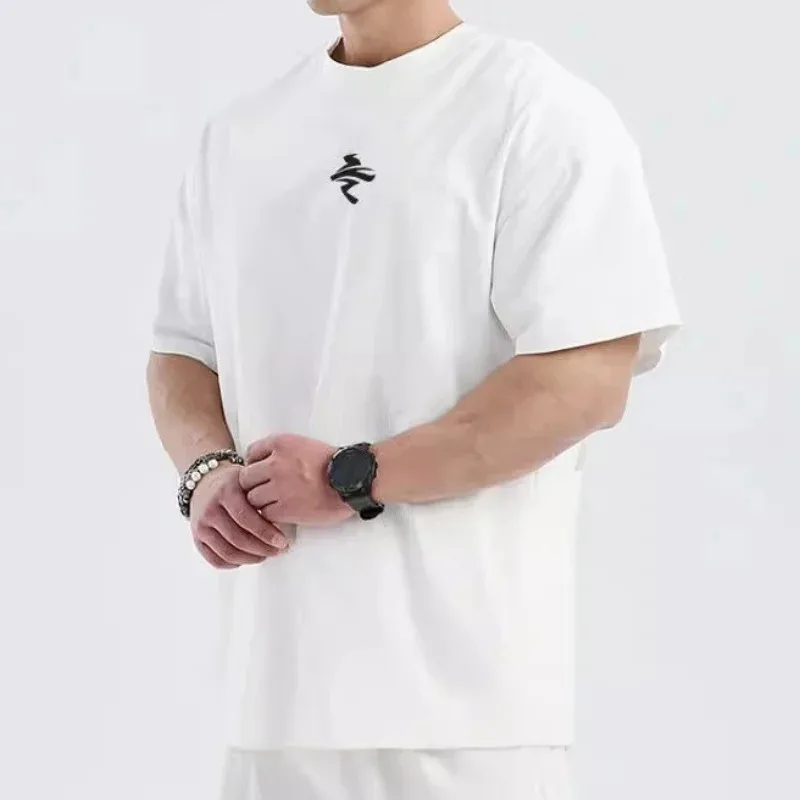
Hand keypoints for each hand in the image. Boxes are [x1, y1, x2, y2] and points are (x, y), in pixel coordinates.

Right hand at [189, 462, 289, 568]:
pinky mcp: (197, 538)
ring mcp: (201, 526)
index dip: (266, 534)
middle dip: (263, 549)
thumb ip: (262, 496)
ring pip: (228, 553)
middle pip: (238, 539)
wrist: (205, 484)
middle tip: (278, 550)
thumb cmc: (232, 483)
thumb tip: (286, 518)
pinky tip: (246, 559)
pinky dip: (233, 564)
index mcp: (225, 492)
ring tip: (265, 555)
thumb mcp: (248, 480)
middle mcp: (210, 509)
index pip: (247, 519)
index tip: (282, 542)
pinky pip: (215, 559)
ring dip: (251, 558)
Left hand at [240, 434, 354, 525]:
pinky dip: (272, 515)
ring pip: (252, 498)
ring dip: (262, 502)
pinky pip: (265, 513)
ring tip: (277, 502)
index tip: (263, 472)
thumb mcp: (304, 444)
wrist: (353, 480)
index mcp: (280, 444)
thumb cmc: (333, 463)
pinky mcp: (285, 508)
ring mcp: (278, 487)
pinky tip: (284, 512)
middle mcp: (275, 464)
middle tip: (267, 491)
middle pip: (245, 478)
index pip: (250, 453)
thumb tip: (260, 463)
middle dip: (254, 485)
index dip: (255, 465)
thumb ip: (281, 451)